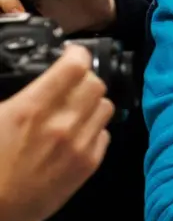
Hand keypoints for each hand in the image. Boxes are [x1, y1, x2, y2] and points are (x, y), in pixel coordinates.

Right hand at [0, 45, 114, 220]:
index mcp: (31, 109)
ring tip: (75, 106)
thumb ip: (18, 96)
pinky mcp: (88, 166)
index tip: (71, 54)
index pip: (75, 66)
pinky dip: (94, 128)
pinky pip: (105, 134)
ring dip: (92, 102)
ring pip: (106, 106)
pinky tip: (77, 132)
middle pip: (96, 84)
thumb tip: (34, 82)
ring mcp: (79, 146)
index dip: (76, 55)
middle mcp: (62, 124)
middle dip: (84, 77)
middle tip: (71, 81)